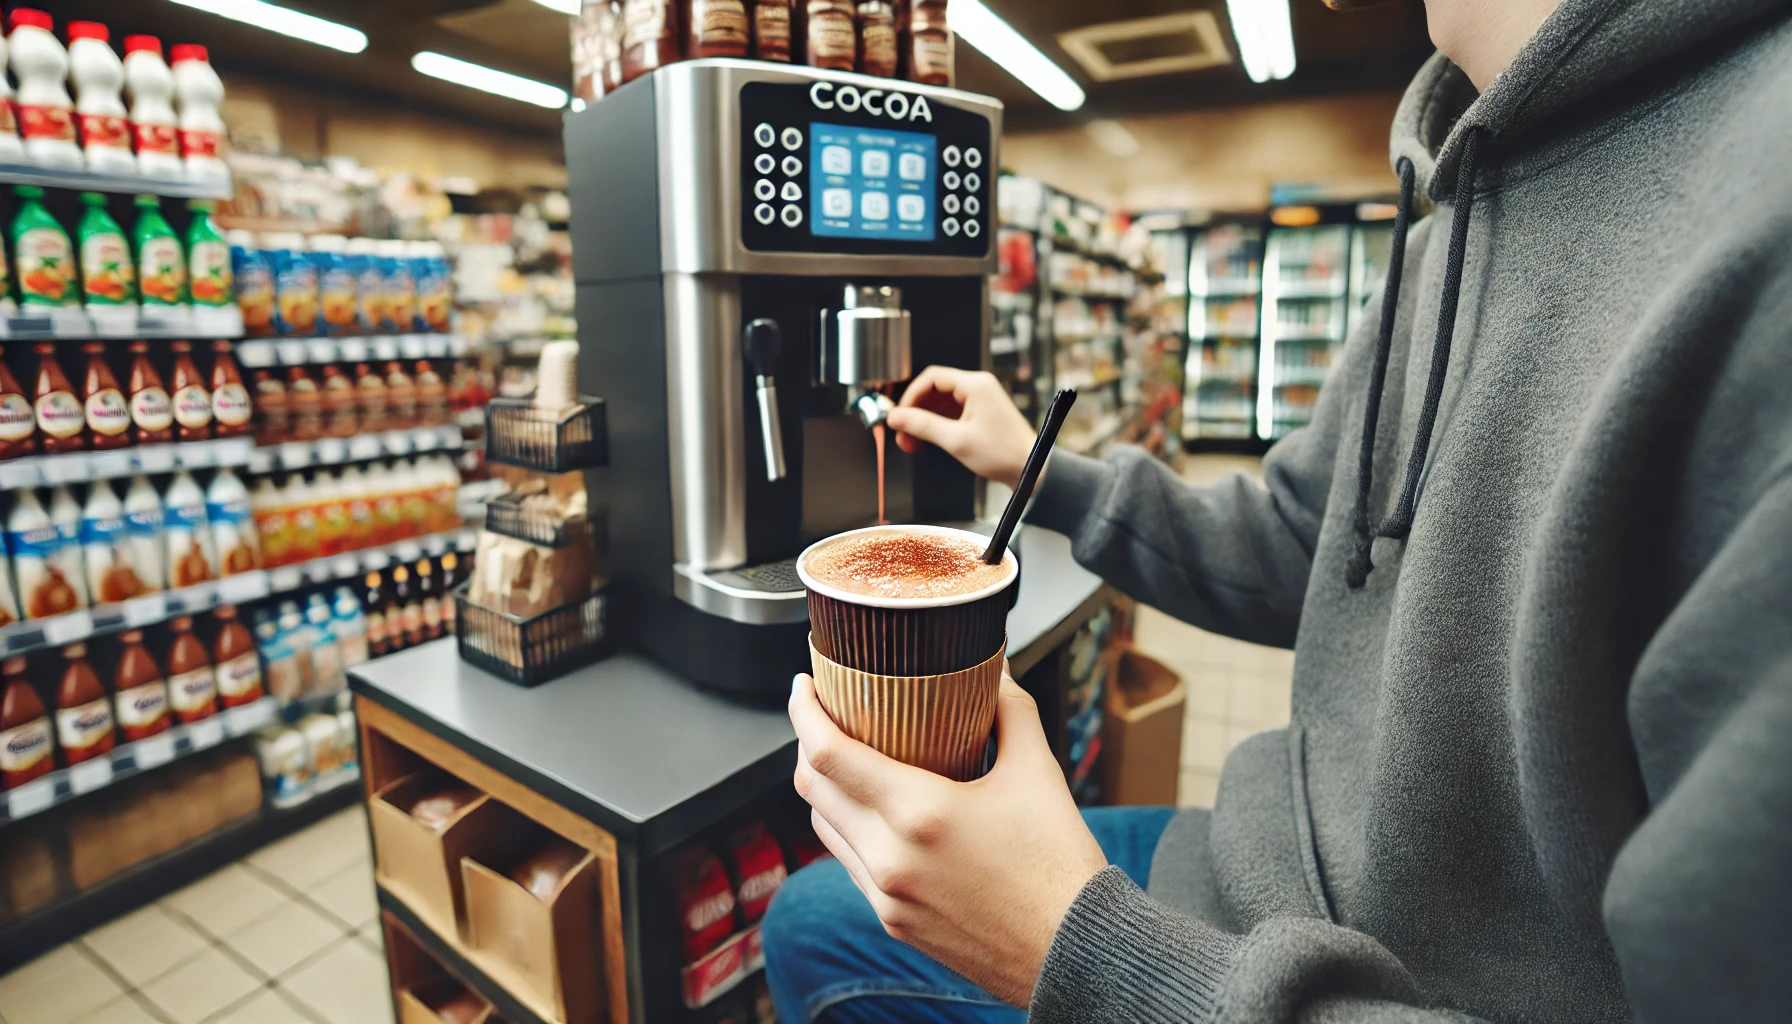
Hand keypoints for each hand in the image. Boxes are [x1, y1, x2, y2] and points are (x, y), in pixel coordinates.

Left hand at [789, 671, 1107, 1006]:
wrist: (1075, 952)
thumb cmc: (1060, 866)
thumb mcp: (1038, 772)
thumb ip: (1010, 710)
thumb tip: (993, 668)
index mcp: (919, 814)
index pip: (827, 754)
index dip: (804, 711)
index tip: (804, 684)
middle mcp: (889, 858)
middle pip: (812, 788)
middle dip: (807, 742)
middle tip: (822, 712)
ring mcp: (886, 896)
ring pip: (825, 827)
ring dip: (823, 787)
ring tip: (843, 757)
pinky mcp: (894, 921)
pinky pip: (850, 863)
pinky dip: (848, 828)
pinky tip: (872, 811)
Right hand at [886, 366, 1036, 487]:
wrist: (1029, 469)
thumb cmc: (1002, 453)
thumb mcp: (956, 440)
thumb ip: (923, 426)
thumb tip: (896, 417)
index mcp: (976, 385)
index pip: (932, 378)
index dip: (911, 396)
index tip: (899, 415)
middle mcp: (979, 387)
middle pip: (935, 390)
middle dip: (916, 412)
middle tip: (902, 433)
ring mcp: (981, 400)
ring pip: (941, 403)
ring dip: (925, 421)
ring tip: (912, 442)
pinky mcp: (981, 413)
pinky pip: (952, 413)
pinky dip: (937, 426)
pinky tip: (927, 442)